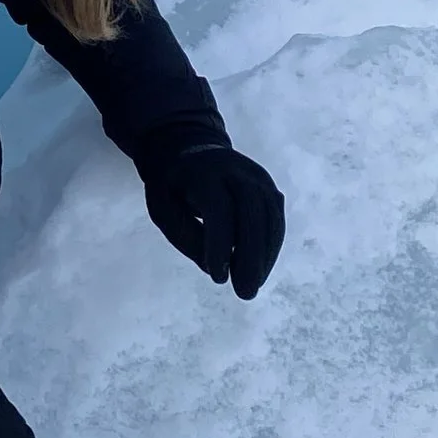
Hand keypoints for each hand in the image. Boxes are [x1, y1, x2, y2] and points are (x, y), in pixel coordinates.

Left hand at [135, 137, 283, 298]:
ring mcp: (257, 177)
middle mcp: (237, 170)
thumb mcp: (161, 206)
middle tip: (245, 292)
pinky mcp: (269, 187)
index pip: (219, 208)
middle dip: (251, 256)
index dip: (220, 244)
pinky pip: (276, 219)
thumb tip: (213, 266)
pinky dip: (271, 247)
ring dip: (265, 256)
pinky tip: (260, 269)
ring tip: (251, 286)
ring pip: (271, 216)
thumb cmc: (172, 184)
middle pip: (253, 211)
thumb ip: (184, 235)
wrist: (190, 145)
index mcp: (203, 172)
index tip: (217, 278)